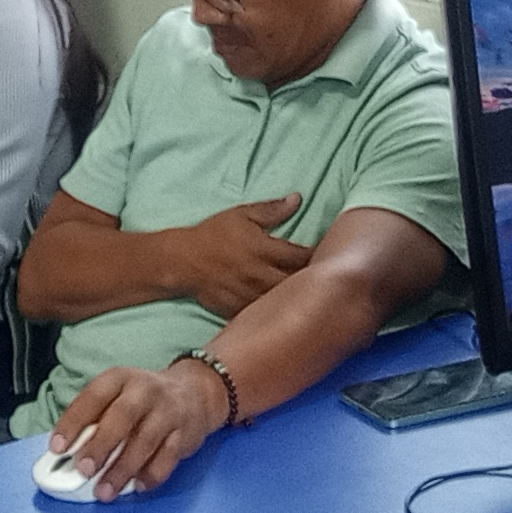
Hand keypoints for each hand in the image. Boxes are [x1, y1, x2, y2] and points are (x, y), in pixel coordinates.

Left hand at [49, 359, 228, 499]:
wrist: (194, 393)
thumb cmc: (142, 400)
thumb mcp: (116, 396)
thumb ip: (94, 421)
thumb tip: (67, 454)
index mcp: (120, 379)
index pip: (93, 397)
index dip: (74, 422)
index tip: (57, 447)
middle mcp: (144, 391)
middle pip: (122, 417)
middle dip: (101, 445)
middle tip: (83, 470)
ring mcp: (168, 412)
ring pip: (145, 441)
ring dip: (123, 469)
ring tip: (104, 490)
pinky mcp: (185, 433)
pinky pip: (168, 457)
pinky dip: (152, 475)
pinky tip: (137, 486)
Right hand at [162, 193, 311, 318]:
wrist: (182, 261)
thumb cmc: (214, 234)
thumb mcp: (242, 215)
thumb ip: (272, 209)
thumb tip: (297, 198)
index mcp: (263, 249)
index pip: (302, 255)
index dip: (318, 255)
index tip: (329, 253)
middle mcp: (259, 274)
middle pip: (297, 282)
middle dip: (312, 279)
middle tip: (323, 275)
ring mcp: (250, 295)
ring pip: (283, 301)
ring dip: (296, 296)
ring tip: (309, 293)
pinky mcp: (240, 309)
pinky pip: (264, 313)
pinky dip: (276, 310)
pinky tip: (285, 307)